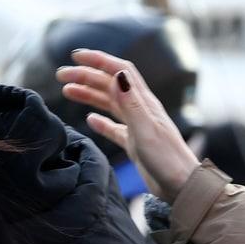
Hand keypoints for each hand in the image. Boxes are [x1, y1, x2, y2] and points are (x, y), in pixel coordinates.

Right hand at [56, 49, 200, 202]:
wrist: (183, 187)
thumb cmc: (168, 160)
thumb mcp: (146, 130)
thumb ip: (131, 104)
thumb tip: (117, 75)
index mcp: (144, 103)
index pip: (120, 71)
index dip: (98, 60)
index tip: (76, 56)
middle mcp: (141, 110)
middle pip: (110, 86)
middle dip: (86, 76)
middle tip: (61, 76)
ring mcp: (138, 127)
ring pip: (110, 104)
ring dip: (89, 95)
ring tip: (67, 91)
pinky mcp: (136, 144)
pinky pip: (115, 128)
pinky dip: (102, 121)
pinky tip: (90, 120)